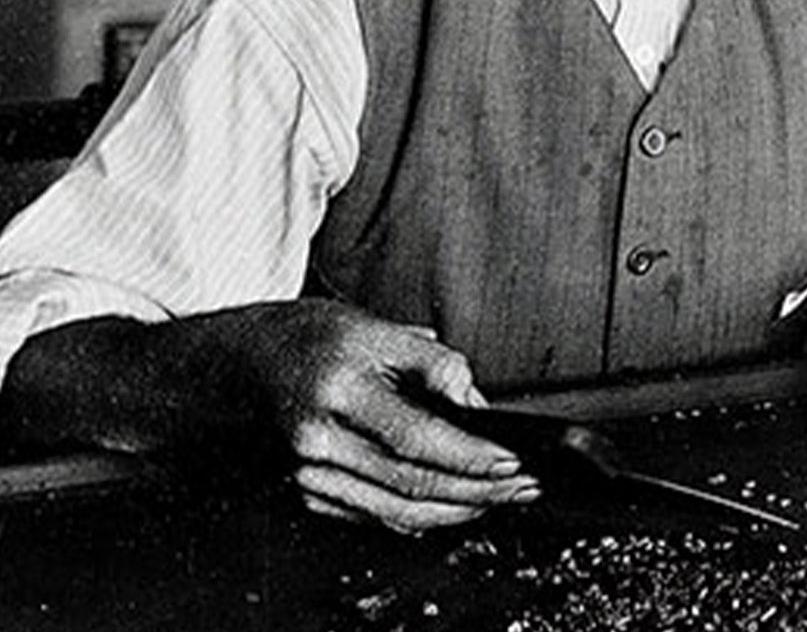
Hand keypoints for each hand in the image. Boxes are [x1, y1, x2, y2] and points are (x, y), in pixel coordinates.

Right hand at [241, 300, 541, 533]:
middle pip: (410, 481)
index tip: (510, 459)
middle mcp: (317, 437)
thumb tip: (476, 404)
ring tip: (498, 499)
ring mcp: (307, 472)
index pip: (415, 435)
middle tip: (521, 485)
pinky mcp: (306, 494)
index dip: (468, 453)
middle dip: (477, 490)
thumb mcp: (377, 327)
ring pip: (395, 509)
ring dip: (456, 511)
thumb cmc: (315, 337)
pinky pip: (373, 516)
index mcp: (338, 387)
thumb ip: (433, 364)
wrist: (246, 360)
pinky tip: (453, 506)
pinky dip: (420, 517)